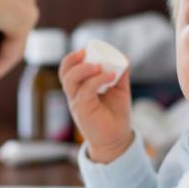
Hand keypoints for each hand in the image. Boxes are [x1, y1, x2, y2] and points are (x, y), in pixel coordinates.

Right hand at [59, 48, 131, 162]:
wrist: (117, 138)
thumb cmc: (116, 114)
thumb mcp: (119, 90)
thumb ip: (120, 74)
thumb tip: (124, 56)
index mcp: (80, 88)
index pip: (68, 70)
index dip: (73, 58)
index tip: (86, 49)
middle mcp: (75, 95)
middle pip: (64, 73)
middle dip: (72, 60)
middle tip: (86, 52)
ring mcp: (77, 103)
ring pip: (70, 81)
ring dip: (83, 69)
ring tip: (99, 65)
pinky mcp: (82, 111)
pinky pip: (85, 91)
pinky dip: (97, 80)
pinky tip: (110, 77)